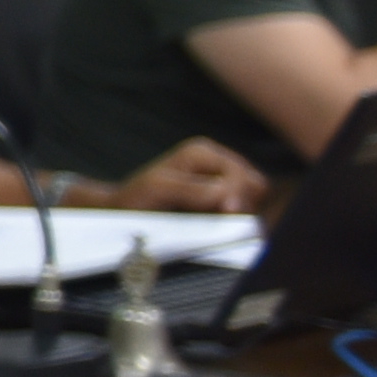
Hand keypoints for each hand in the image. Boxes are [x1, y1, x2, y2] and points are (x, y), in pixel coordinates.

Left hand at [77, 139, 267, 218]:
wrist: (122, 211)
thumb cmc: (136, 197)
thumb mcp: (158, 189)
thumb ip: (193, 190)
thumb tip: (226, 195)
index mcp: (202, 152)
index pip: (240, 173)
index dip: (237, 192)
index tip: (226, 211)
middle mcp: (215, 162)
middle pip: (254, 184)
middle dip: (243, 203)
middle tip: (222, 217)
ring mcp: (219, 181)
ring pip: (253, 199)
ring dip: (240, 212)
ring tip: (215, 221)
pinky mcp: (219, 200)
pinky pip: (243, 210)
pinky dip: (235, 219)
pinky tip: (216, 224)